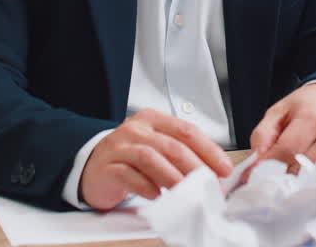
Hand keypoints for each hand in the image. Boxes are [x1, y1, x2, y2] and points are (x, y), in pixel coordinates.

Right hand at [79, 108, 232, 209]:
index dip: (208, 150)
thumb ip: (181, 154)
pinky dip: (145, 186)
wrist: (92, 165)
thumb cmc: (130, 157)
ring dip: (172, 176)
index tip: (223, 168)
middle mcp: (136, 129)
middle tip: (208, 184)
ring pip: (150, 158)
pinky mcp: (108, 167)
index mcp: (153, 120)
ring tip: (184, 190)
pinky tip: (156, 195)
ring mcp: (120, 146)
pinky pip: (128, 175)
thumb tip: (212, 172)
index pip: (186, 131)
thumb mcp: (157, 147)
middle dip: (195, 167)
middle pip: (171, 145)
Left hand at [249, 83, 315, 174]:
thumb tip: (254, 163)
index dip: (267, 165)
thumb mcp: (279, 110)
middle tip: (270, 174)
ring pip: (311, 179)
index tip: (254, 174)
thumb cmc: (308, 105)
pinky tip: (305, 176)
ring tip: (289, 171)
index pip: (286, 150)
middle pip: (299, 168)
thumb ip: (262, 135)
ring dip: (296, 180)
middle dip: (280, 174)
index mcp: (311, 116)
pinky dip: (311, 183)